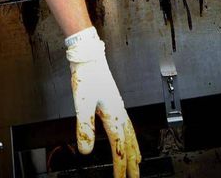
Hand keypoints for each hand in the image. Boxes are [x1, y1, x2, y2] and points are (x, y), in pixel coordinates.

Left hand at [66, 28, 139, 176]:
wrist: (89, 56)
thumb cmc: (87, 76)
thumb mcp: (82, 103)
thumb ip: (85, 127)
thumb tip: (85, 150)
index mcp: (114, 115)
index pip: (118, 147)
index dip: (119, 166)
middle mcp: (120, 112)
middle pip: (129, 144)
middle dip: (132, 163)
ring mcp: (119, 107)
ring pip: (131, 135)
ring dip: (134, 151)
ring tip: (137, 162)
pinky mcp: (114, 103)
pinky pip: (127, 125)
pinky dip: (130, 136)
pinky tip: (127, 137)